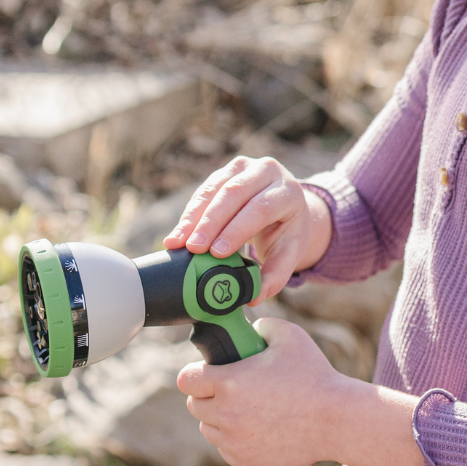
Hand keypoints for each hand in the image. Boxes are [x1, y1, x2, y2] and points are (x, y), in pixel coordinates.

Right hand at [163, 155, 331, 301]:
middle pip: (234, 194)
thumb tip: (253, 298)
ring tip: (176, 243)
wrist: (286, 206)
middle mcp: (268, 172)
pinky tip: (178, 234)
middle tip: (192, 249)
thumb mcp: (289, 252)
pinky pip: (204, 191)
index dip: (236, 229)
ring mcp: (245, 167)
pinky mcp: (226, 171)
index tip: (216, 252)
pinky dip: (189, 214)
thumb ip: (275, 276)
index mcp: (289, 192)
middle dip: (210, 223)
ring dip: (193, 218)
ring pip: (214, 189)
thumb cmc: (286, 232)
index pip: (260, 208)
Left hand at [177, 318, 425, 465]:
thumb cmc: (314, 376)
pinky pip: (225, 448)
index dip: (195, 373)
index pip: (186, 379)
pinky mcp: (243, 461)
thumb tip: (249, 330)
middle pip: (194, 405)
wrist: (336, 420)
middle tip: (230, 388)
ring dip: (218, 418)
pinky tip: (256, 427)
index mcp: (229, 382)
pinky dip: (234, 438)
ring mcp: (233, 441)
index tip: (208, 371)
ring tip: (244, 408)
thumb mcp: (289, 336)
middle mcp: (225, 414)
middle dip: (207, 395)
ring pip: (207, 429)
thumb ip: (262, 326)